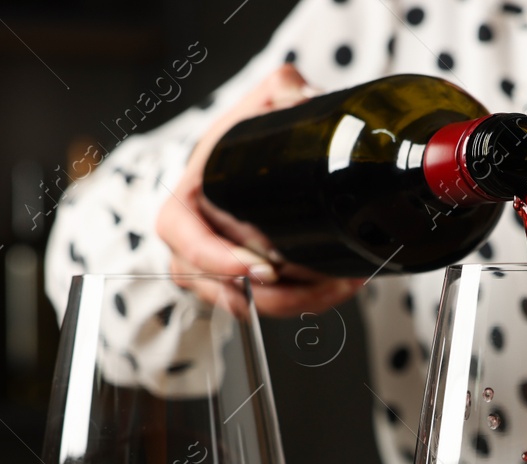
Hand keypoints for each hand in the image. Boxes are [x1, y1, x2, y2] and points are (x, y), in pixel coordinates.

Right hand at [156, 64, 364, 318]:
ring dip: (300, 302)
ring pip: (253, 306)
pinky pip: (272, 307)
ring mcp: (218, 274)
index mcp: (184, 205)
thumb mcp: (258, 108)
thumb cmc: (242, 142)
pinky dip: (307, 302)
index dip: (219, 261)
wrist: (247, 165)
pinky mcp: (246, 288)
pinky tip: (339, 285)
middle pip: (224, 289)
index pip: (186, 241)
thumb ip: (278, 92)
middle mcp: (193, 247)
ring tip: (342, 283)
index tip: (262, 267)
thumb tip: (298, 94)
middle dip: (277, 294)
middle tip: (322, 281)